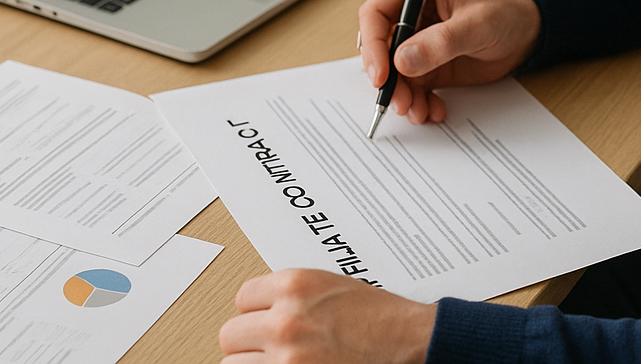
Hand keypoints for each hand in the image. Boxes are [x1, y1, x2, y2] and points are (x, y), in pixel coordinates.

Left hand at [219, 269, 434, 363]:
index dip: (256, 311)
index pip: (243, 298)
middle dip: (249, 342)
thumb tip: (261, 309)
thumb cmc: (380, 317)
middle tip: (270, 346)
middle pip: (231, 334)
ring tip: (278, 361)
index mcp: (295, 285)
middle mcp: (286, 319)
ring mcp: (287, 357)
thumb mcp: (330, 287)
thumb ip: (291, 295)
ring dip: (254, 363)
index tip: (264, 319)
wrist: (409, 342)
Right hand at [358, 0, 540, 123]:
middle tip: (400, 102)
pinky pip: (412, 86)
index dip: (372, 45)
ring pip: (394, 73)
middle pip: (380, 48)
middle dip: (388, 79)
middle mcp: (410, 12)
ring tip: (421, 111)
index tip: (381, 74)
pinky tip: (434, 109)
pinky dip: (419, 101)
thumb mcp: (476, 25)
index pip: (375, 14)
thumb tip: (402, 61)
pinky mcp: (428, 63)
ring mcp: (417, 39)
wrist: (528, 33)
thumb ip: (440, 42)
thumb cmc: (506, 13)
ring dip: (404, 95)